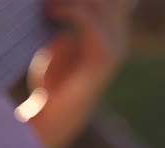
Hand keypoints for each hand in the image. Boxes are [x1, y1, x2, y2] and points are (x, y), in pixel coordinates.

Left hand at [27, 0, 129, 147]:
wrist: (52, 119)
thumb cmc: (51, 84)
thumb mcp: (56, 48)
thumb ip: (64, 24)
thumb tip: (52, 2)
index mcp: (109, 33)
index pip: (108, 1)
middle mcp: (117, 37)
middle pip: (108, 0)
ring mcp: (114, 48)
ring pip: (101, 4)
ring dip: (71, 0)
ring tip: (47, 4)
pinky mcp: (102, 59)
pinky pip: (90, 22)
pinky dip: (70, 11)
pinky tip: (51, 12)